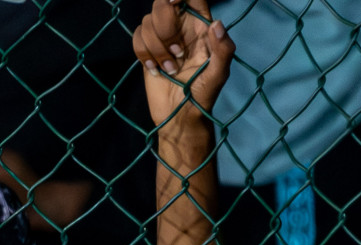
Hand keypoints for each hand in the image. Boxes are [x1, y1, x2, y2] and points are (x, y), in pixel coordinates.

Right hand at [132, 0, 235, 128]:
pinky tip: (156, 70)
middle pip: (162, 4)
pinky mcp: (146, 52)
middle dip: (165, 26)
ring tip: (171, 68)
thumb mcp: (219, 74)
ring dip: (156, 47)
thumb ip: (223, 48)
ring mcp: (162, 39)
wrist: (179, 117)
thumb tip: (216, 24)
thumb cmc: (203, 96)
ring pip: (147, 22)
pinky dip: (144, 54)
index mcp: (201, 27)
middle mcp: (181, 28)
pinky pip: (137, 38)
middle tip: (177, 52)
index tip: (175, 1)